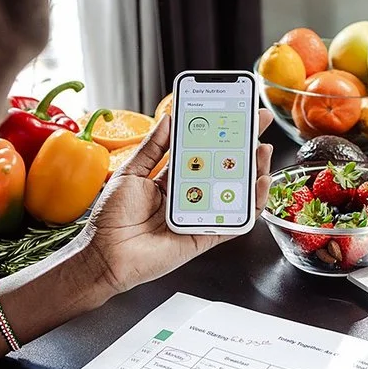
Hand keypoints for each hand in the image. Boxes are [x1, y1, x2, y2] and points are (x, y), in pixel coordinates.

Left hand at [82, 108, 273, 292]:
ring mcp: (200, 216)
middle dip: (245, 146)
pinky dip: (252, 204)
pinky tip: (260, 185)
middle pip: (225, 169)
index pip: (204, 152)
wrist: (105, 255)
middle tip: (259, 123)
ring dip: (254, 171)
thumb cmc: (111, 218)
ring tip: (262, 150)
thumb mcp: (130, 172)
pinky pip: (235, 221)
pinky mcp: (206, 236)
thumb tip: (168, 118)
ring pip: (236, 193)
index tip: (236, 113)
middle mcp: (190, 196)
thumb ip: (153, 148)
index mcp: (171, 180)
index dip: (220, 133)